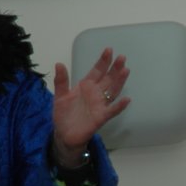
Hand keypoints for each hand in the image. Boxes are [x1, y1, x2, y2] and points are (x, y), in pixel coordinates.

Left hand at [52, 48, 129, 166]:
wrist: (64, 135)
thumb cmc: (63, 115)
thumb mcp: (60, 96)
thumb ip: (61, 81)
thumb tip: (59, 63)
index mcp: (86, 86)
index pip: (96, 71)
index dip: (103, 61)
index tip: (109, 50)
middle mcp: (95, 94)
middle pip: (108, 79)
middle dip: (115, 68)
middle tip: (122, 57)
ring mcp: (100, 105)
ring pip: (112, 91)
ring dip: (119, 82)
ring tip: (125, 71)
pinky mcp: (101, 117)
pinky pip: (112, 110)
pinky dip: (119, 106)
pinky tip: (126, 99)